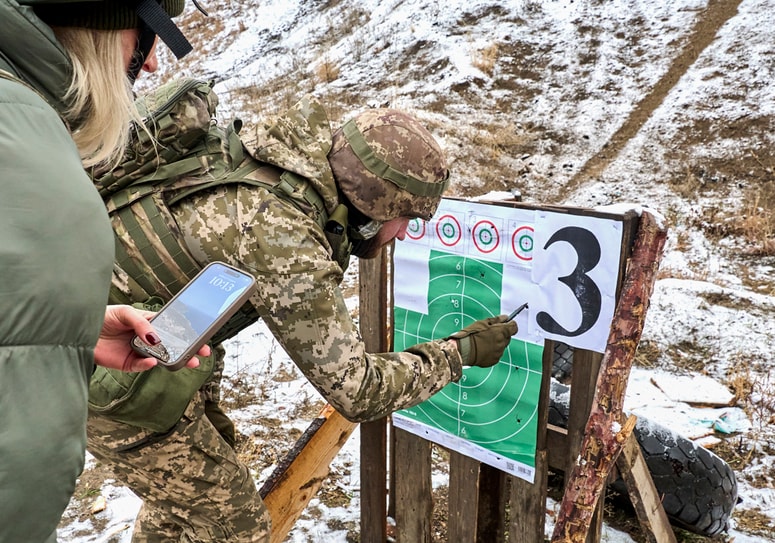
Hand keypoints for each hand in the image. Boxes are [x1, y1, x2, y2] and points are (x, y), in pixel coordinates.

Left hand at [94, 305, 208, 371]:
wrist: (79, 331)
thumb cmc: (103, 317)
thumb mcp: (125, 313)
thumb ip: (142, 324)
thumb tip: (156, 338)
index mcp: (149, 323)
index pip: (172, 327)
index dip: (187, 332)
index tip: (201, 336)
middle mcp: (146, 338)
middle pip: (172, 345)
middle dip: (188, 349)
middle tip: (201, 353)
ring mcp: (139, 351)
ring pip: (161, 358)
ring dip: (174, 360)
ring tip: (187, 361)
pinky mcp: (128, 363)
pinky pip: (142, 366)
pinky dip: (148, 365)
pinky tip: (153, 362)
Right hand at [446, 315, 516, 367]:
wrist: (464, 350)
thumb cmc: (471, 335)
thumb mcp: (483, 323)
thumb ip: (496, 320)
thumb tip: (505, 317)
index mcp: (501, 332)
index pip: (514, 327)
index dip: (511, 325)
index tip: (506, 324)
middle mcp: (502, 343)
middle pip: (507, 337)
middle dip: (502, 335)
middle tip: (490, 333)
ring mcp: (499, 353)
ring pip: (501, 346)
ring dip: (496, 344)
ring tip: (484, 342)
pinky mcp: (494, 360)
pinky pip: (496, 354)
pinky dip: (492, 352)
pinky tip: (483, 349)